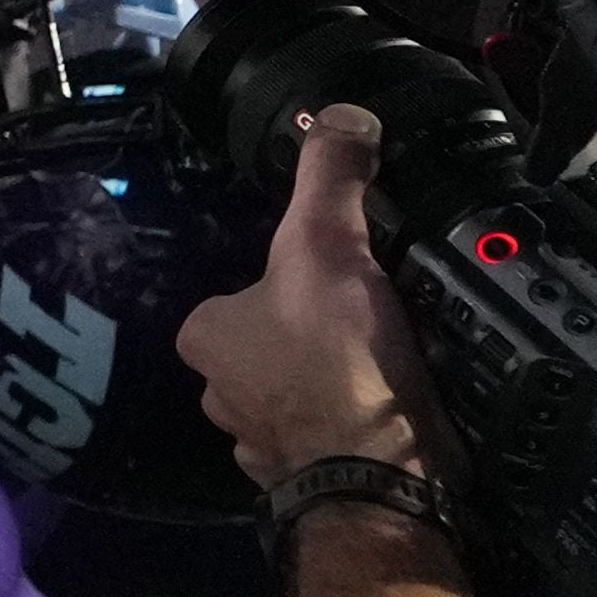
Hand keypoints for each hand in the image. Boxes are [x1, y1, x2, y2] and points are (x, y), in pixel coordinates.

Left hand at [179, 103, 430, 487]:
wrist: (380, 480)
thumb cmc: (340, 362)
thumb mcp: (329, 244)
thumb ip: (330, 177)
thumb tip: (342, 116)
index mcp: (207, 335)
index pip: (247, 290)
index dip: (300, 281)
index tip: (345, 287)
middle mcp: (218, 393)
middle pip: (274, 342)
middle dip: (318, 337)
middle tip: (373, 331)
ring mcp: (261, 442)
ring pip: (299, 393)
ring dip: (338, 385)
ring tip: (387, 372)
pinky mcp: (306, 480)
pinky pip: (329, 440)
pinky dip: (355, 427)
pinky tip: (390, 416)